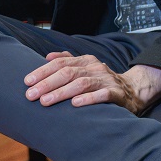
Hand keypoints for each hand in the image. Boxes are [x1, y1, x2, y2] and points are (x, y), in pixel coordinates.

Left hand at [23, 53, 160, 113]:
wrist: (133, 91)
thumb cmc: (102, 82)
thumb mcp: (86, 68)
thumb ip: (67, 61)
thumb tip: (47, 56)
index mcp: (86, 61)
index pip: (61, 63)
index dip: (43, 71)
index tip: (27, 82)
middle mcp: (96, 68)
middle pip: (69, 73)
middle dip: (47, 83)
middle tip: (31, 95)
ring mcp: (107, 80)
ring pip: (82, 83)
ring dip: (62, 92)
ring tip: (46, 101)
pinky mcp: (117, 94)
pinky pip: (102, 95)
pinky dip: (88, 99)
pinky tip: (75, 104)